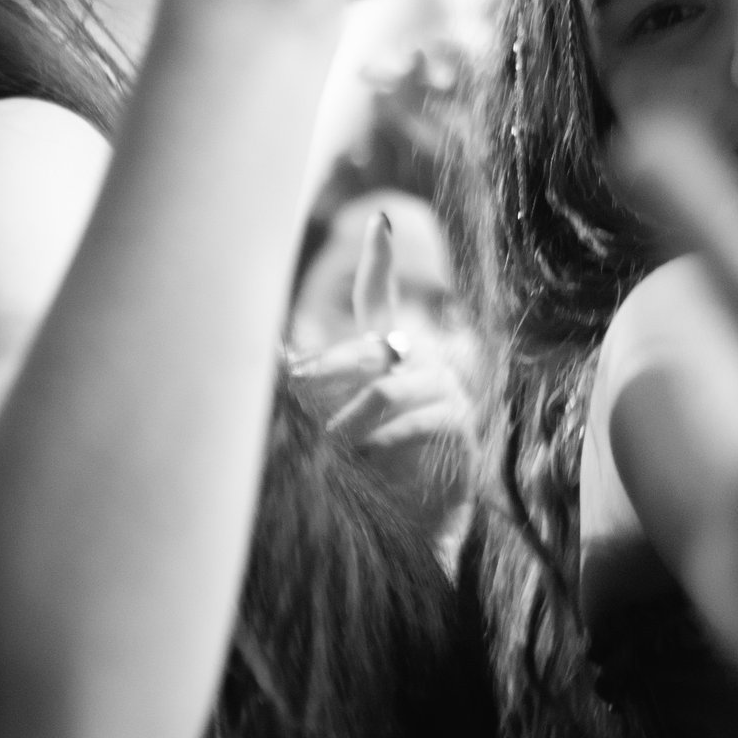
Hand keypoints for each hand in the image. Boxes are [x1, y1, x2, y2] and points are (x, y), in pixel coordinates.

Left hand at [289, 212, 476, 514]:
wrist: (416, 515)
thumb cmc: (373, 463)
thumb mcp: (340, 420)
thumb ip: (319, 391)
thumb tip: (278, 359)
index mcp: (392, 350)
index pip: (381, 297)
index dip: (380, 259)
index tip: (377, 222)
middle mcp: (423, 360)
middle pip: (370, 349)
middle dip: (327, 369)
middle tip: (293, 389)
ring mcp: (446, 390)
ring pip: (385, 391)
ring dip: (348, 421)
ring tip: (327, 445)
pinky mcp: (460, 426)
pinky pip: (412, 422)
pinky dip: (381, 441)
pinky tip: (365, 457)